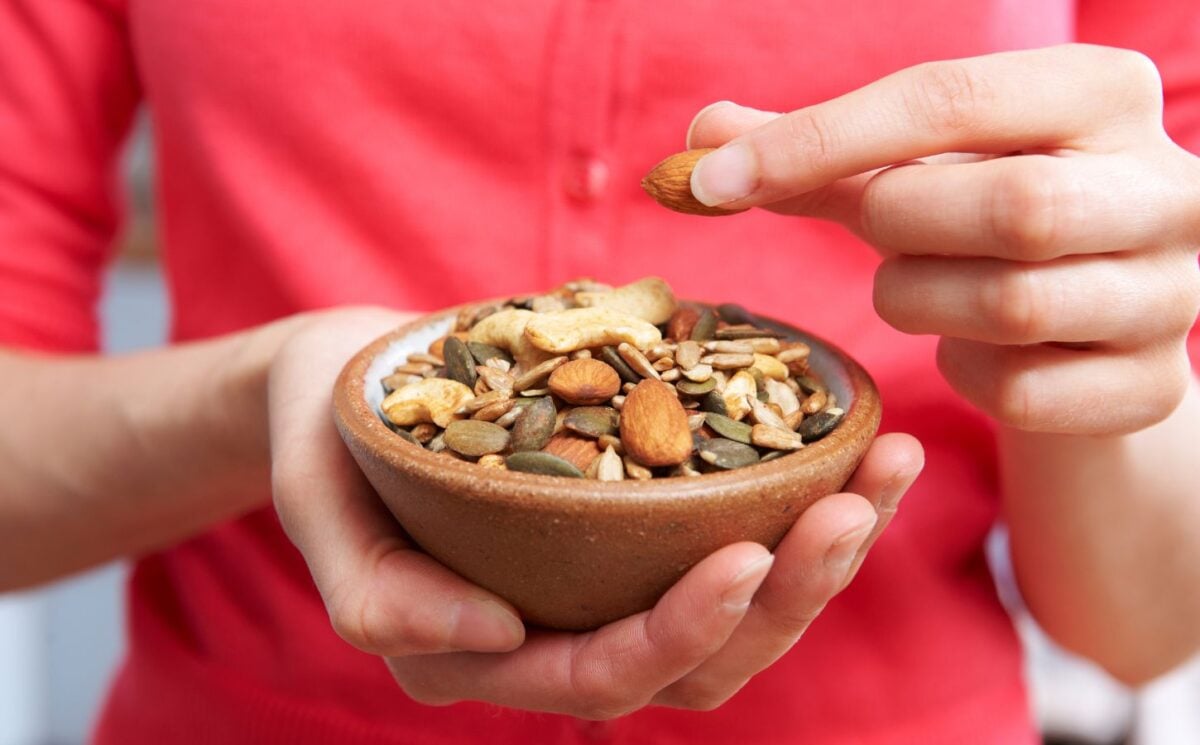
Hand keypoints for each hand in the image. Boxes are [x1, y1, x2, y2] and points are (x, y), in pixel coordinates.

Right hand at [268, 307, 923, 717]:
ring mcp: (610, 579)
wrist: (347, 380)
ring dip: (823, 552)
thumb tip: (490, 636)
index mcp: (486, 654)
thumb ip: (376, 592)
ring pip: (742, 608)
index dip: (681, 632)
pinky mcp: (641, 521)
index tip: (745, 555)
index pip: (604, 676)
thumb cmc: (327, 435)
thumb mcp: (316, 501)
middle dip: (788, 597)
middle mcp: (563, 633)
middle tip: (848, 509)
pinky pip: (737, 531)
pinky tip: (862, 441)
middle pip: (703, 661)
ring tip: (885, 469)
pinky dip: (806, 494)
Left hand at [687, 44, 1199, 434]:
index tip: (711, 180)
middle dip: (898, 226)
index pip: (947, 98)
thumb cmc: (983, 217)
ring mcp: (1174, 294)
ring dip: (920, 301)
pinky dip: (963, 374)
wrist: (1094, 314)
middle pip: (1006, 205)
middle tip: (873, 233)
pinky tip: (967, 346)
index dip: (816, 141)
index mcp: (1102, 92)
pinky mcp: (1154, 387)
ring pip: (1010, 305)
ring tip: (921, 284)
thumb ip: (818, 152)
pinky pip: (1022, 392)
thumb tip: (698, 137)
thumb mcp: (912, 168)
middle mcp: (1169, 186)